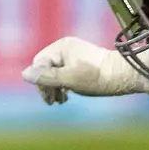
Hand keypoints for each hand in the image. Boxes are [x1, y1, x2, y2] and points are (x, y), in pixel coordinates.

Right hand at [21, 36, 138, 102]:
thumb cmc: (98, 78)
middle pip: (46, 68)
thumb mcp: (69, 79)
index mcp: (61, 46)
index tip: (49, 99)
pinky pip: (65, 73)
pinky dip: (64, 85)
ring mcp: (74, 55)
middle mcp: (66, 47)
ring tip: (61, 101)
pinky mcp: (81, 63)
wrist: (124, 76)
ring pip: (55, 72)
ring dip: (55, 87)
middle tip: (53, 103)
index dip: (41, 82)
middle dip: (48, 86)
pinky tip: (67, 95)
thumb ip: (47, 77)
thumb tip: (24, 74)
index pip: (39, 64)